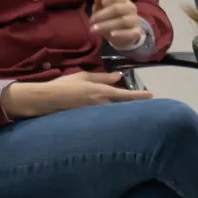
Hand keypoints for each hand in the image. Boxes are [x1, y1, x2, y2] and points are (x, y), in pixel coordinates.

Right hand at [0, 71, 150, 118]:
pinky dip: (112, 116)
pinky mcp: (88, 121)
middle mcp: (101, 105)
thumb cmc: (64, 86)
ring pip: (115, 113)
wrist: (46, 100)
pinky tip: (114, 117)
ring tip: (133, 110)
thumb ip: (103, 77)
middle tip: (145, 104)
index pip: (126, 95)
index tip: (151, 96)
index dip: (140, 96)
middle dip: (134, 106)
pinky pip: (104, 118)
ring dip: (124, 111)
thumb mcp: (84, 76)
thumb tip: (119, 76)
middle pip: (124, 107)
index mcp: (102, 93)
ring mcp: (95, 115)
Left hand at [89, 0, 144, 48]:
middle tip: (91, 21)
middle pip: (117, 8)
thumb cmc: (110, 19)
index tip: (96, 8)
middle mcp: (131, 8)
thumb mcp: (102, 9)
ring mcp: (135, 20)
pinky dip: (121, 33)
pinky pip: (130, 33)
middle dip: (101, 15)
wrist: (122, 36)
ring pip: (122, 21)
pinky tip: (111, 35)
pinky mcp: (137, 32)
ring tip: (94, 30)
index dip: (104, 0)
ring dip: (106, 25)